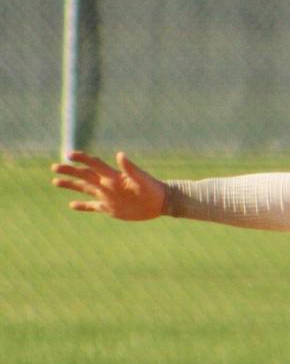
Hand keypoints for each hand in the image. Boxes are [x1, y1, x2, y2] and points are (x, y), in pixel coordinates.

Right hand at [51, 152, 166, 220]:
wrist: (161, 203)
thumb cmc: (153, 188)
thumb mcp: (141, 178)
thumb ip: (130, 168)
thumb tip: (120, 154)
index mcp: (113, 176)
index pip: (93, 164)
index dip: (82, 158)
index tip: (69, 155)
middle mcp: (107, 185)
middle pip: (84, 176)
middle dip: (70, 172)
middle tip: (54, 167)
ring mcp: (108, 196)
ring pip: (85, 189)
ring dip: (71, 186)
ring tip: (56, 182)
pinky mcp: (110, 208)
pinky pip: (93, 206)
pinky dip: (83, 206)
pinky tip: (72, 205)